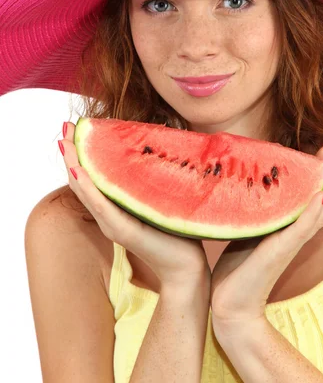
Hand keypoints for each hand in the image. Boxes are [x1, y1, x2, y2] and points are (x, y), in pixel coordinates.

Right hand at [59, 121, 210, 287]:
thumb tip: (150, 146)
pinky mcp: (122, 230)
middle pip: (83, 179)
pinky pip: (101, 206)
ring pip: (86, 190)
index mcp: (115, 206)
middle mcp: (109, 214)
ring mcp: (112, 223)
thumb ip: (148, 179)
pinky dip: (88, 188)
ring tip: (65, 142)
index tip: (76, 126)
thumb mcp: (158, 198)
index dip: (82, 151)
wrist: (186, 267)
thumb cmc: (175, 230)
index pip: (92, 175)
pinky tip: (78, 171)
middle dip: (72, 152)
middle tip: (65, 126)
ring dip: (73, 165)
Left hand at [210, 147, 322, 325]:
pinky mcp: (280, 252)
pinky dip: (313, 212)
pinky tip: (322, 196)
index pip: (308, 196)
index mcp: (286, 228)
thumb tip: (247, 186)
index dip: (319, 175)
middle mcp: (292, 234)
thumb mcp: (247, 232)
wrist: (231, 306)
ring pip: (317, 213)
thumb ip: (255, 214)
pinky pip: (301, 230)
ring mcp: (289, 243)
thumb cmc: (238, 270)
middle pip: (321, 202)